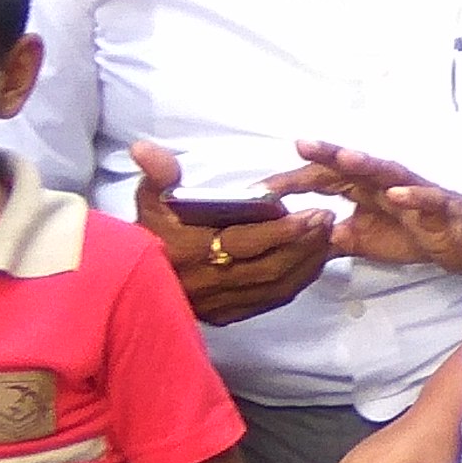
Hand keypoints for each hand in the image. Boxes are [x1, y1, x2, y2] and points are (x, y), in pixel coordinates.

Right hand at [132, 141, 335, 323]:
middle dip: (304, 244)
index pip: (246, 242)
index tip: (312, 212)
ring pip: (275, 286)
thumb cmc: (148, 235)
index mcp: (191, 253)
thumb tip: (145, 147)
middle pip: (270, 267)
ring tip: (326, 236)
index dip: (283, 231)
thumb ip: (157, 174)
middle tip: (327, 219)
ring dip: (306, 263)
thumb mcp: (149, 200)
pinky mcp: (227, 315)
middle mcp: (209, 283)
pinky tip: (311, 262)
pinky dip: (295, 281)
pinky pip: (270, 300)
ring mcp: (220, 304)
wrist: (134, 280)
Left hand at [275, 143, 461, 276]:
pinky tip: (397, 194)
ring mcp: (410, 191)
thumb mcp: (358, 240)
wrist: (460, 241)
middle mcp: (381, 183)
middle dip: (326, 156)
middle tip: (301, 144)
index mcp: (360, 189)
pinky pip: (425, 199)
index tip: (259, 192)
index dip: (291, 184)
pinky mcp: (437, 206)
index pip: (320, 180)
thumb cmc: (410, 232)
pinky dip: (412, 196)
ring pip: (386, 172)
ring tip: (345, 157)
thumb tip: (289, 242)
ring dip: (366, 164)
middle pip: (349, 166)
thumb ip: (325, 238)